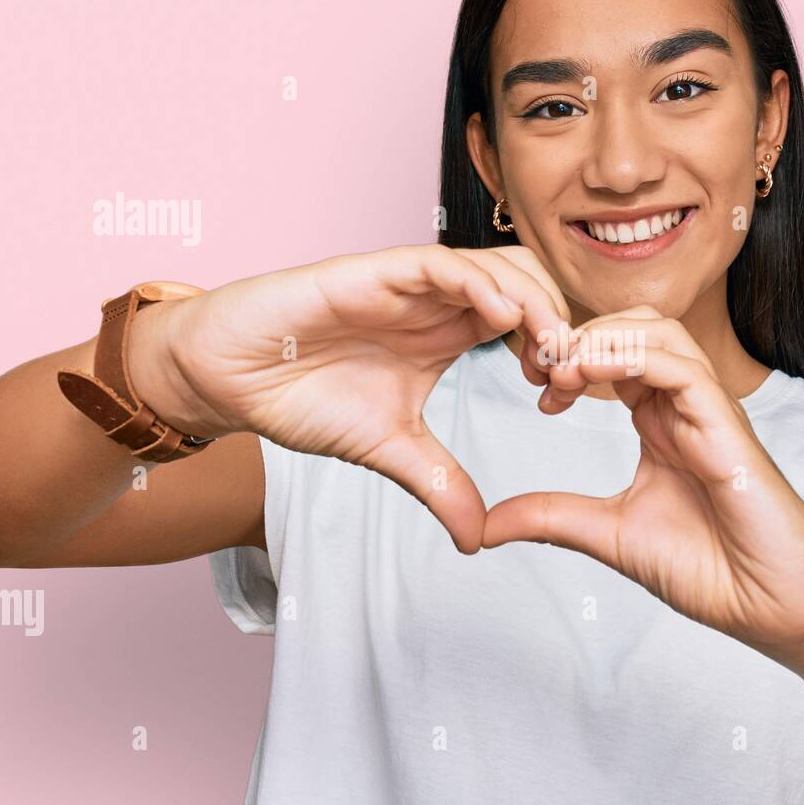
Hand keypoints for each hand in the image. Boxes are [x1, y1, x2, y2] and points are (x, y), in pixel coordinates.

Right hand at [128, 244, 571, 553]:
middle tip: (572, 371)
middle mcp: (439, 301)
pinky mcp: (374, 271)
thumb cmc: (303, 396)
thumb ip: (439, 485)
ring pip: (494, 268)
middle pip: (527, 288)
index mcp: (451, 333)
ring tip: (550, 345)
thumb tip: (478, 540)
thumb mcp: (389, 450)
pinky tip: (501, 317)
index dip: (557, 353)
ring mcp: (410, 283)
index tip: (569, 395)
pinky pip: (439, 264)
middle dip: (558, 324)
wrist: (230, 376)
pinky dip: (477, 283)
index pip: (528, 325)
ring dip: (531, 301)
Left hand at [481, 306, 803, 655]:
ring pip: (659, 333)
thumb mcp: (609, 535)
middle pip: (633, 328)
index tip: (534, 387)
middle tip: (538, 366)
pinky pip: (682, 368)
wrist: (771, 608)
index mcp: (660, 422)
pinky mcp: (727, 426)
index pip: (613, 357)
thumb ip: (552, 518)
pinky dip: (633, 358)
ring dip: (602, 338)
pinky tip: (589, 372)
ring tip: (559, 366)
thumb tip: (485, 525)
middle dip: (579, 335)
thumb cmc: (710, 570)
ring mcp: (708, 411)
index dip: (567, 358)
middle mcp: (684, 406)